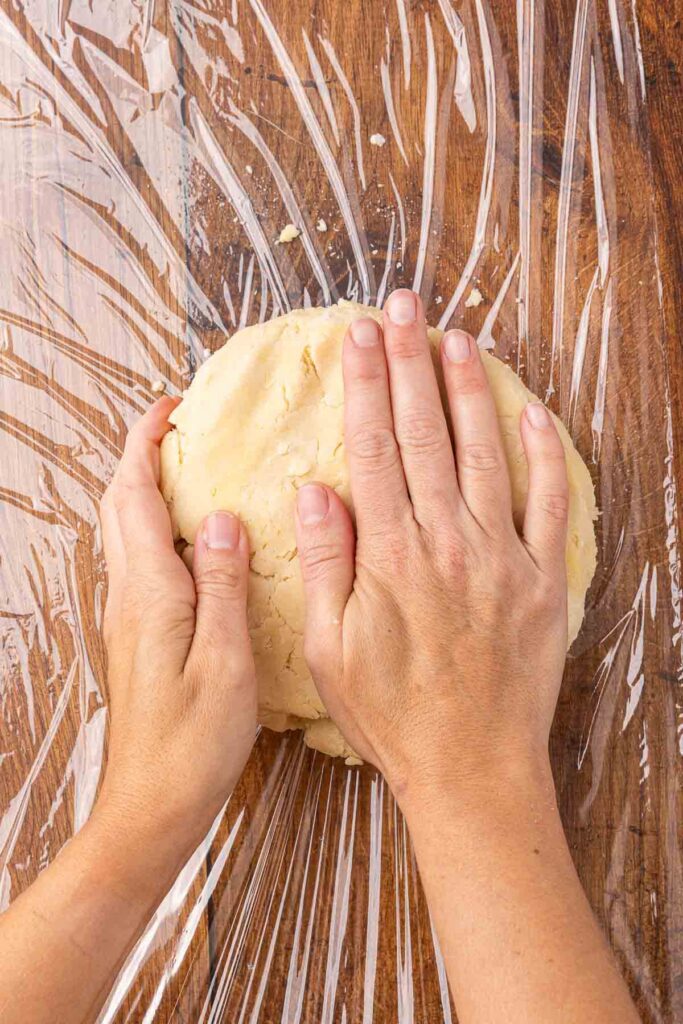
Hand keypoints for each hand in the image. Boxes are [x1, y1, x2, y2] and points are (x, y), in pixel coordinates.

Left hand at [95, 397, 256, 865]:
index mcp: (151, 592)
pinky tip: (193, 538)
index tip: (171, 407)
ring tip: (185, 468)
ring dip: (144, 488)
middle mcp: (130, 596)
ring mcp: (129, 617)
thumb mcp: (225, 660)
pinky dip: (156, 526)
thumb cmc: (192, 743)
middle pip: (121, 505)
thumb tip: (223, 518)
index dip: (146, 444)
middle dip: (140, 455)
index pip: (136, 495)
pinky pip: (140, 560)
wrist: (150, 804)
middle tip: (180, 428)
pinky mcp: (138, 636)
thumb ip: (224, 584)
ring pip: (125, 531)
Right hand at [294, 289, 568, 798]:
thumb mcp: (330, 651)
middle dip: (411, 362)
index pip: (373, 447)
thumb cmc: (393, 715)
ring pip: (485, 453)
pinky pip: (549, 505)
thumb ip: (327, 565)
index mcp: (391, 555)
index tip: (358, 336)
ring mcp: (501, 558)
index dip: (365, 385)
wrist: (472, 769)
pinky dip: (545, 456)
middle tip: (403, 307)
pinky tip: (535, 413)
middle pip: (425, 433)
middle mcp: (447, 542)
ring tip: (460, 337)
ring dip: (471, 390)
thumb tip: (316, 491)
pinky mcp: (543, 581)